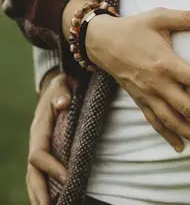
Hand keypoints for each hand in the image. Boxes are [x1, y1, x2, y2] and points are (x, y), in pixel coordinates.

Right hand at [27, 70, 70, 204]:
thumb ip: (63, 92)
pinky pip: (40, 174)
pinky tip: (50, 202)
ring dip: (39, 195)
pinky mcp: (45, 151)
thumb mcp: (63, 84)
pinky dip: (42, 189)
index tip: (67, 178)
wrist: (57, 86)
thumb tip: (64, 103)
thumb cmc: (63, 86)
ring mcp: (38, 147)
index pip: (39, 154)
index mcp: (39, 129)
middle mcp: (35, 141)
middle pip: (32, 172)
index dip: (52, 167)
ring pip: (33, 177)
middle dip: (40, 192)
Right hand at [86, 7, 189, 152]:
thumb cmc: (135, 27)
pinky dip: (167, 136)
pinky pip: (154, 122)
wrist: (102, 41)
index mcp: (166, 63)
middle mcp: (157, 83)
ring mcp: (147, 95)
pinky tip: (180, 147)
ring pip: (172, 120)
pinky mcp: (139, 100)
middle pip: (188, 107)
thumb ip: (188, 18)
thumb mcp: (160, 16)